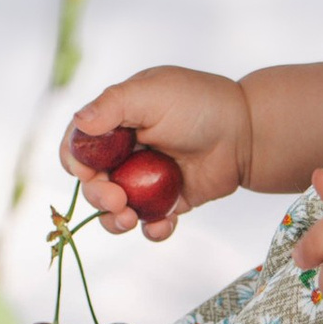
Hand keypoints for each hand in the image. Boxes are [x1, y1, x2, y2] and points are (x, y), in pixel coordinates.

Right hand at [63, 68, 252, 239]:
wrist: (247, 132)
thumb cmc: (200, 104)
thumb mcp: (152, 94)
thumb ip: (113, 105)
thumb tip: (80, 121)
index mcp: (115, 122)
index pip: (79, 145)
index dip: (75, 161)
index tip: (86, 172)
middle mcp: (126, 153)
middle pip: (93, 182)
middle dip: (98, 195)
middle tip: (116, 200)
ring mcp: (145, 180)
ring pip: (115, 209)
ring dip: (114, 220)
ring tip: (130, 219)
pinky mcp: (168, 202)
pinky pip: (150, 223)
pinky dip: (151, 229)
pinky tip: (162, 225)